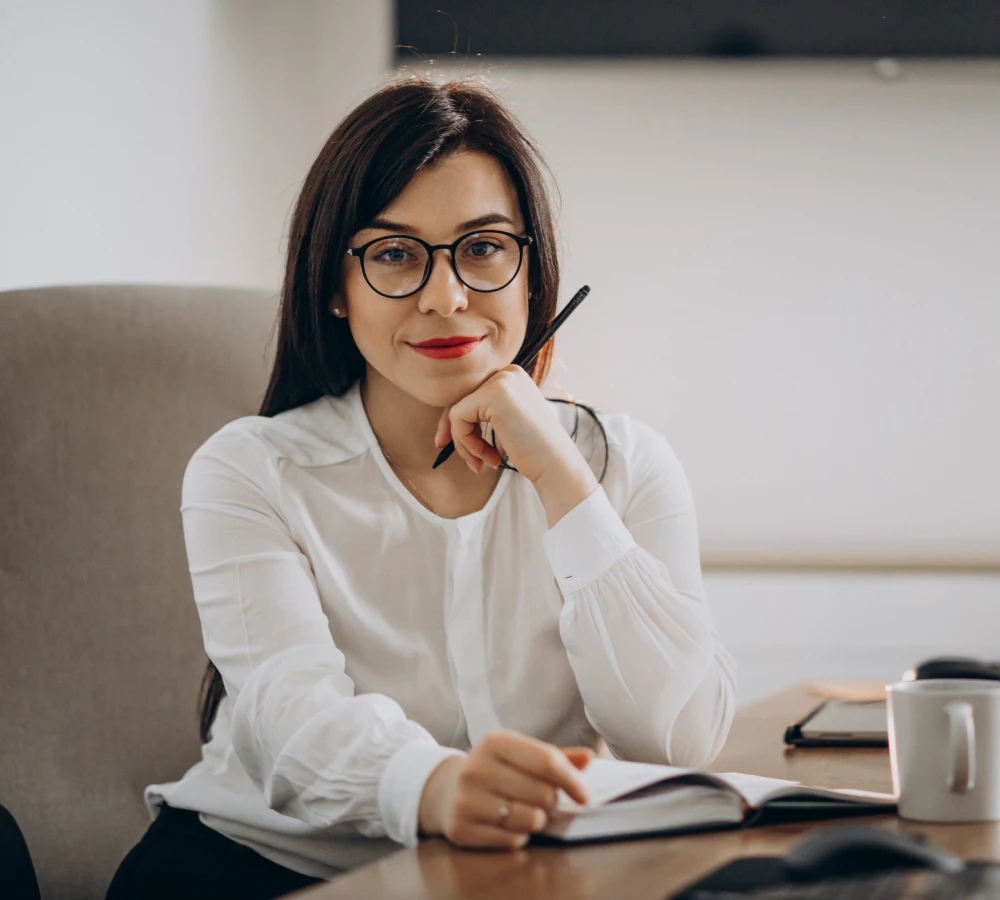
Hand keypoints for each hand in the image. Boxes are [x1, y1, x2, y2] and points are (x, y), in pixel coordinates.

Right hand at [417, 731, 593, 849]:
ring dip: (537, 819)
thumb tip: (588, 757)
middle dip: (551, 801)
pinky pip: (513, 840)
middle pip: (542, 793)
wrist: (446, 789)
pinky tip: (507, 823)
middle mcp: (477, 768)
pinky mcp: (462, 828)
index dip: (572, 781)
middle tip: (543, 799)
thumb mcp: (521, 754)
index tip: (584, 795)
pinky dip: (519, 835)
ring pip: (530, 819)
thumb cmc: (496, 770)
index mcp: (495, 742)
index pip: (547, 762)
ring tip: (525, 810)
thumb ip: (556, 757)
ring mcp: (466, 799)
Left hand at [434, 366, 588, 485]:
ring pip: (456, 410)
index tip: (456, 447)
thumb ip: (483, 412)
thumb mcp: (507, 422)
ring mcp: (501, 381)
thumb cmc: (533, 451)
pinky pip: (457, 418)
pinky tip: (486, 458)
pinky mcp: (492, 395)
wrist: (556, 466)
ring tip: (481, 463)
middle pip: (460, 399)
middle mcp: (507, 372)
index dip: (460, 422)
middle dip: (457, 432)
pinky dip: (465, 443)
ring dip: (464, 443)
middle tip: (466, 460)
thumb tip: (443, 419)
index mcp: (512, 376)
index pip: (471, 394)